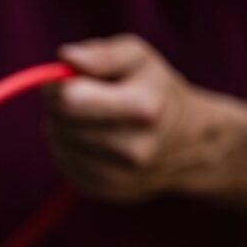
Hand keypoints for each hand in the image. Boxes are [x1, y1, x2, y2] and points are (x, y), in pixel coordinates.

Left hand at [44, 34, 223, 202]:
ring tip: (91, 119)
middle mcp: (134, 150)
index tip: (68, 79)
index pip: (69, 99)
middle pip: (59, 123)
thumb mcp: (138, 57)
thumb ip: (102, 54)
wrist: (190, 141)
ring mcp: (119, 177)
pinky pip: (65, 164)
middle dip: (60, 106)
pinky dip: (69, 149)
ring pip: (58, 144)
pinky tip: (92, 141)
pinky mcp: (104, 192)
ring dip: (63, 128)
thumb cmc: (155, 90)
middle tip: (83, 98)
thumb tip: (66, 57)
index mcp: (144, 109)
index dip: (57, 85)